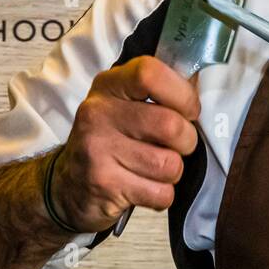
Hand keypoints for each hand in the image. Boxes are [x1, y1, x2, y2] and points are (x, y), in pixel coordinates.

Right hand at [50, 56, 200, 230]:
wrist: (68, 187)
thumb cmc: (111, 141)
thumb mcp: (125, 105)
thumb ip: (160, 93)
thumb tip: (200, 85)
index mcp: (109, 85)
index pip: (150, 73)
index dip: (182, 94)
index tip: (188, 110)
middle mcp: (98, 113)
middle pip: (170, 124)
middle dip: (186, 141)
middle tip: (175, 146)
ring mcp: (97, 149)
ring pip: (170, 164)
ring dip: (173, 172)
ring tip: (155, 168)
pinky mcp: (104, 184)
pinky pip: (161, 193)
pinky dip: (162, 195)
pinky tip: (145, 188)